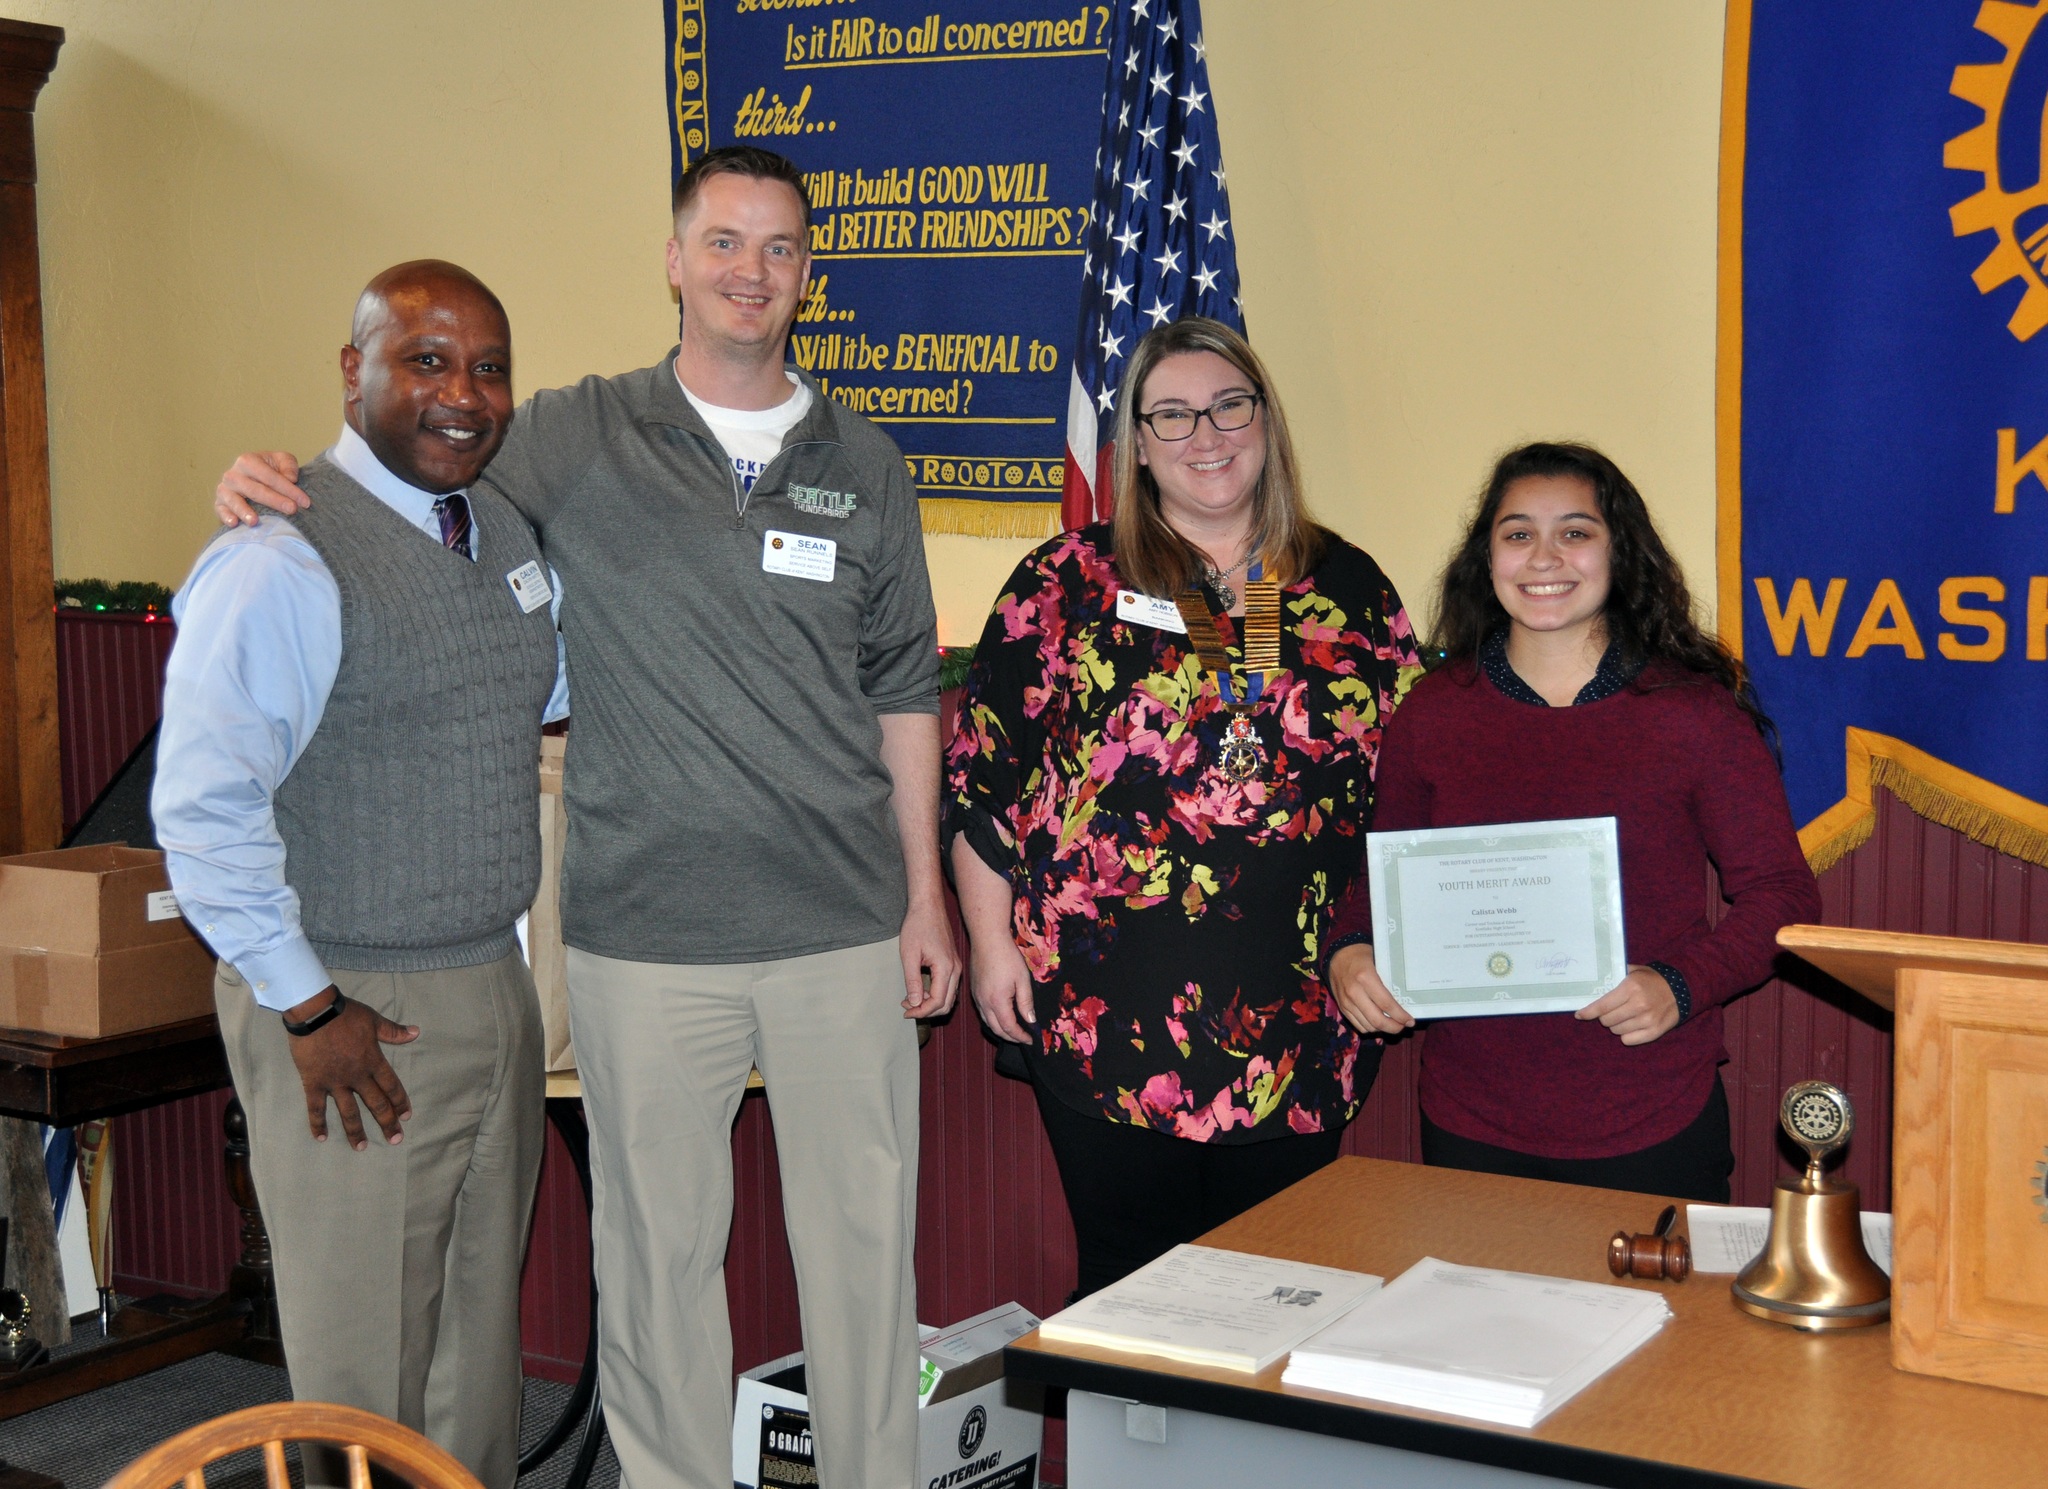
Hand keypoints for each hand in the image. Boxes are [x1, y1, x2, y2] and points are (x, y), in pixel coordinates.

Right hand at [216, 451, 307, 525]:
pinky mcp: (220, 503)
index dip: (288, 489)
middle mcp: (233, 474)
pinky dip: (226, 516)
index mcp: (248, 461)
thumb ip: (288, 465)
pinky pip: (220, 510)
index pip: (269, 476)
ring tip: (255, 521)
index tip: (304, 501)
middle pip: (255, 489)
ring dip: (244, 511)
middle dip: (275, 500)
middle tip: (292, 510)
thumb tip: (290, 479)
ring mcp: (225, 489)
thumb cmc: (272, 470)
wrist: (255, 478)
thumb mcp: (283, 461)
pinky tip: (234, 523)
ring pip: (234, 500)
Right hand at [283, 989, 419, 1148]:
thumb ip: (393, 1032)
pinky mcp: (314, 1083)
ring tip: (362, 1148)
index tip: (406, 1116)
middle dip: (387, 1123)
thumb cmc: (346, 1015)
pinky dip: (317, 1123)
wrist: (315, 1013)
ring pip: (349, 1111)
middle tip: (395, 1140)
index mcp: (373, 1061)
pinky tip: (321, 1138)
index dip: (400, 1102)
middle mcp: (357, 1076)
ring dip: (356, 1131)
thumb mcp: (373, 1021)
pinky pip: (316, 1107)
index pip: (391, 1086)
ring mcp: (336, 1082)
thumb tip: (416, 1032)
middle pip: (376, 1103)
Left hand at [899, 893, 962, 1018]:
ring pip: (948, 996)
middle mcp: (955, 969)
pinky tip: (921, 989)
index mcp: (945, 968)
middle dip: (926, 1011)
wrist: (928, 906)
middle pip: (946, 1003)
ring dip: (931, 1003)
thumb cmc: (918, 926)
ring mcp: (956, 966)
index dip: (921, 1011)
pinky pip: (948, 986)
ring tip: (911, 999)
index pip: (937, 1001)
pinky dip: (935, 994)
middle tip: (907, 1008)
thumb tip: (914, 1003)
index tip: (906, 1011)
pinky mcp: (953, 963)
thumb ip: (913, 981)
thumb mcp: (909, 955)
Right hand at [968, 935, 1036, 1043]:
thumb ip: (1026, 1002)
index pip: (1009, 1027)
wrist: (987, 939)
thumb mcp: (1022, 979)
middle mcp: (983, 1003)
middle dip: (1010, 1037)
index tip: (1031, 1040)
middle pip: (996, 1029)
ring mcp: (976, 997)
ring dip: (1000, 1030)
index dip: (1020, 1036)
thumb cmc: (1007, 956)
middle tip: (1024, 1038)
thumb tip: (1030, 1021)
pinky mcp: (974, 991)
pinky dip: (993, 1020)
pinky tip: (1002, 1016)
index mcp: (997, 1001)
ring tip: (1014, 1030)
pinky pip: (983, 1013)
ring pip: (987, 1022)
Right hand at [1330, 943, 1413, 1036]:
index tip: (1410, 1021)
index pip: (1386, 1004)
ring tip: (1392, 1024)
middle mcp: (1354, 993)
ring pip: (1368, 1026)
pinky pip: (1357, 1025)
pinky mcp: (1341, 1007)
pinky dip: (1370, 1028)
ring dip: (1382, 1029)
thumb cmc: (1362, 955)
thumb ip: (1389, 980)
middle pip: (1377, 1020)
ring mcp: (1346, 1002)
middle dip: (1393, 1027)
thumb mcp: (1378, 961)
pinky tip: (1378, 1023)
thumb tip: (1406, 998)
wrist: (1337, 954)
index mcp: (1366, 978)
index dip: (1400, 1016)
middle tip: (1403, 1026)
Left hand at [1575, 965, 1679, 1045]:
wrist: (1682, 989)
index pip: (1602, 1005)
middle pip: (1607, 1020)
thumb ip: (1615, 974)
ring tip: (1624, 1016)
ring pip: (1616, 1031)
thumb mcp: (1635, 971)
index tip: (1579, 1015)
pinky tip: (1631, 1025)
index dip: (1588, 1012)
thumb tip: (1594, 982)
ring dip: (1616, 1025)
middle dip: (1604, 1016)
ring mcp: (1647, 1020)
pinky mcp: (1655, 1032)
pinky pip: (1628, 1040)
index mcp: (1631, 988)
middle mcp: (1639, 1005)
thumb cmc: (1653, 980)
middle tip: (1611, 1010)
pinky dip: (1626, 1034)